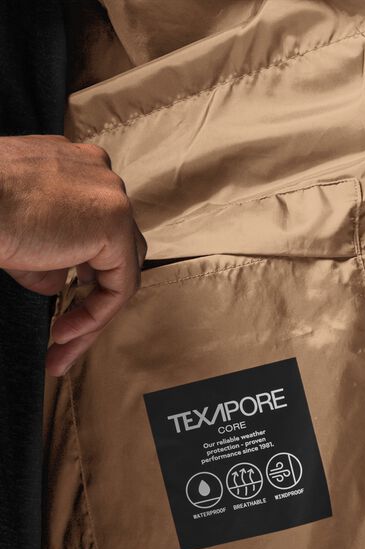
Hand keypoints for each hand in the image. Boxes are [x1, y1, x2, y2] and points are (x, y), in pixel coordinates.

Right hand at [0, 134, 146, 375]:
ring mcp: (112, 197)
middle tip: (64, 330)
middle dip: (93, 292)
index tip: (58, 302)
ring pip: (121, 269)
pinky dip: (95, 316)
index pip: (95, 225)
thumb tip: (58, 285)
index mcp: (76, 165)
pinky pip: (119, 286)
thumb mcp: (18, 237)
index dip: (81, 268)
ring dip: (93, 312)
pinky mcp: (114, 225)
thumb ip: (45, 258)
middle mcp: (100, 174)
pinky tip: (63, 334)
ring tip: (61, 342)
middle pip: (115, 247)